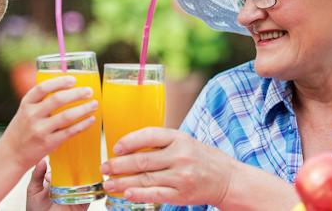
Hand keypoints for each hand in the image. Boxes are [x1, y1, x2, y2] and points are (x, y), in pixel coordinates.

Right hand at [2, 76, 98, 167]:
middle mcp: (31, 115)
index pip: (43, 88)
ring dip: (83, 109)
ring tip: (94, 104)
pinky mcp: (48, 143)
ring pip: (66, 116)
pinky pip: (69, 132)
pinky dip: (82, 125)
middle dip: (77, 94)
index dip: (59, 82)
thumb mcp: (25, 111)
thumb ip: (41, 102)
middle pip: (57, 100)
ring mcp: (39, 130)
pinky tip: (91, 120)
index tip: (73, 79)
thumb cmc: (23, 129)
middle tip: (89, 91)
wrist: (11, 154)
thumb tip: (67, 89)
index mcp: (26, 103)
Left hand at [26, 159, 89, 210]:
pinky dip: (87, 190)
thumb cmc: (36, 209)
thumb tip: (41, 161)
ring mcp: (74, 194)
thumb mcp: (33, 190)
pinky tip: (79, 188)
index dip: (60, 163)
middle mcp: (66, 186)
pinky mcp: (82, 203)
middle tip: (63, 170)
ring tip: (69, 180)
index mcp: (55, 181)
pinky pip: (88, 195)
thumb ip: (36, 176)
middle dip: (71, 169)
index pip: (61, 168)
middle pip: (74, 173)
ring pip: (82, 182)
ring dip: (79, 179)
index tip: (54, 162)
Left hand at [99, 127, 236, 206]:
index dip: (129, 141)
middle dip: (118, 165)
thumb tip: (127, 147)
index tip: (115, 148)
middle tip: (104, 168)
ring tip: (108, 184)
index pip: (149, 135)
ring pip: (145, 179)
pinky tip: (126, 193)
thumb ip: (161, 143)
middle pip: (142, 160)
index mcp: (179, 138)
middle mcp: (180, 156)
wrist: (227, 179)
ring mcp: (182, 176)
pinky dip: (138, 194)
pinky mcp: (182, 194)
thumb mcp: (184, 142)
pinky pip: (155, 194)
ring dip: (123, 182)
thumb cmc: (200, 158)